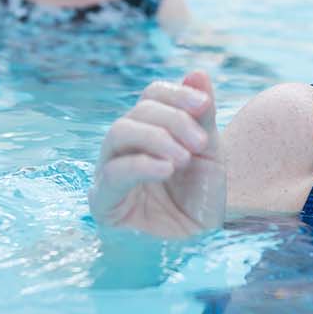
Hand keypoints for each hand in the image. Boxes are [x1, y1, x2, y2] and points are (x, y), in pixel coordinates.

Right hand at [89, 72, 223, 238]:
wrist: (200, 242)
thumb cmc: (200, 197)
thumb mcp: (208, 152)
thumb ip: (201, 115)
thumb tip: (196, 71)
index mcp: (147, 129)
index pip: (151, 95)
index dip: (175, 94)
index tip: (204, 104)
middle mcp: (123, 147)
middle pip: (137, 112)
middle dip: (172, 121)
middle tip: (201, 144)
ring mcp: (109, 172)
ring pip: (119, 133)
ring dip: (156, 138)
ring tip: (184, 158)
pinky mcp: (104, 202)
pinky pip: (113, 173)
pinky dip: (141, 165)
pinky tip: (167, 168)